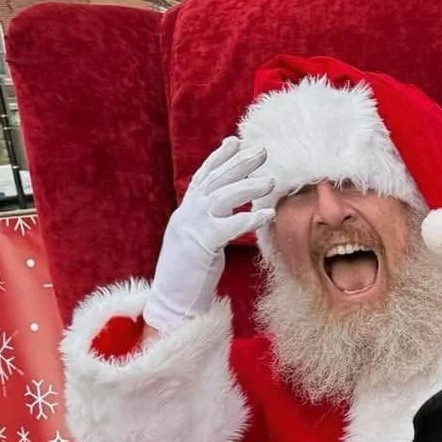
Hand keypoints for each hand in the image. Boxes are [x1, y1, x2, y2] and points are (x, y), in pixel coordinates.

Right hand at [143, 136, 275, 335]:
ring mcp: (194, 227)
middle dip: (239, 163)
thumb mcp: (193, 240)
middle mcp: (188, 213)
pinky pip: (230, 227)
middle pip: (217, 180)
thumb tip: (222, 211)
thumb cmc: (187, 274)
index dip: (219, 157)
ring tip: (271, 180)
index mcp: (186, 211)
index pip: (203, 176)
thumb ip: (205, 221)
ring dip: (248, 187)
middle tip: (262, 151)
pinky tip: (268, 214)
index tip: (235, 141)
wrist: (171, 300)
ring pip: (223, 197)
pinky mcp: (203, 245)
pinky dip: (250, 218)